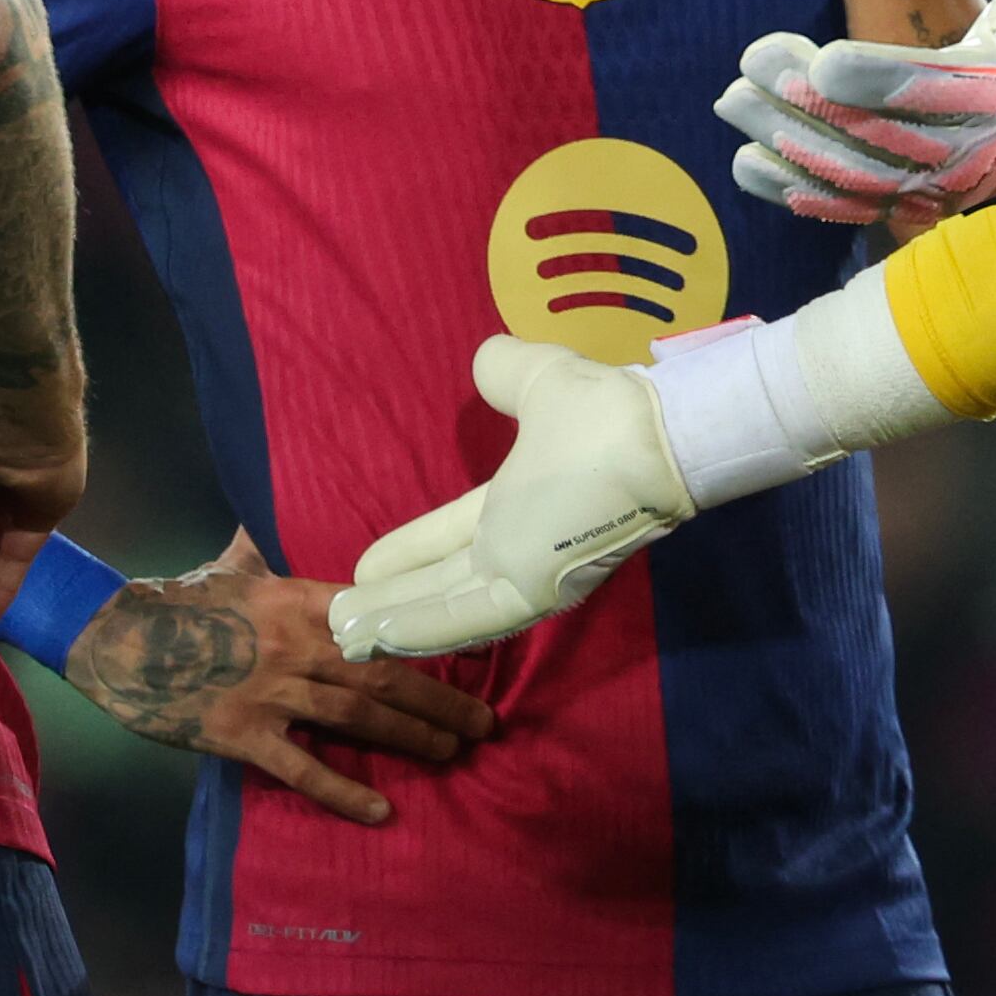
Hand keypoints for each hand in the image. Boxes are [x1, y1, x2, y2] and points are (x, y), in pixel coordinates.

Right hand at [68, 533, 496, 826]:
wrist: (115, 637)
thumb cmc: (178, 599)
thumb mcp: (230, 562)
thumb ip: (264, 548)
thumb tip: (271, 517)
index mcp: (297, 600)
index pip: (378, 619)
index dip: (426, 638)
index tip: (472, 652)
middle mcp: (294, 644)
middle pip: (381, 673)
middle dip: (439, 699)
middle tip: (484, 723)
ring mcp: (270, 691)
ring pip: (356, 715)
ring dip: (410, 735)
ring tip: (453, 751)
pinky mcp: (243, 734)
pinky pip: (301, 768)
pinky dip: (343, 791)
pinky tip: (380, 810)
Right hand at [328, 338, 699, 658]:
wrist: (656, 435)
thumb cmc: (606, 411)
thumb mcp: (539, 381)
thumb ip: (507, 373)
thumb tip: (486, 359)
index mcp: (520, 506)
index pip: (451, 538)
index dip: (409, 553)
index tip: (364, 567)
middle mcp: (521, 547)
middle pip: (444, 583)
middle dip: (393, 601)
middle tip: (340, 618)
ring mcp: (527, 575)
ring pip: (449, 608)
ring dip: (396, 622)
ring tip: (345, 633)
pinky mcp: (533, 591)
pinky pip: (469, 617)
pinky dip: (423, 628)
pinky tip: (380, 636)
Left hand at [719, 0, 995, 224]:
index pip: (931, 89)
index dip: (876, 79)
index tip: (821, 59)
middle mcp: (964, 153)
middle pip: (874, 133)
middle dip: (804, 102)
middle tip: (748, 62)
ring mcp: (931, 190)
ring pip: (847, 175)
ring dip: (782, 141)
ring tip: (731, 100)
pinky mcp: (906, 210)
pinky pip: (844, 207)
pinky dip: (792, 189)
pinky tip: (745, 161)